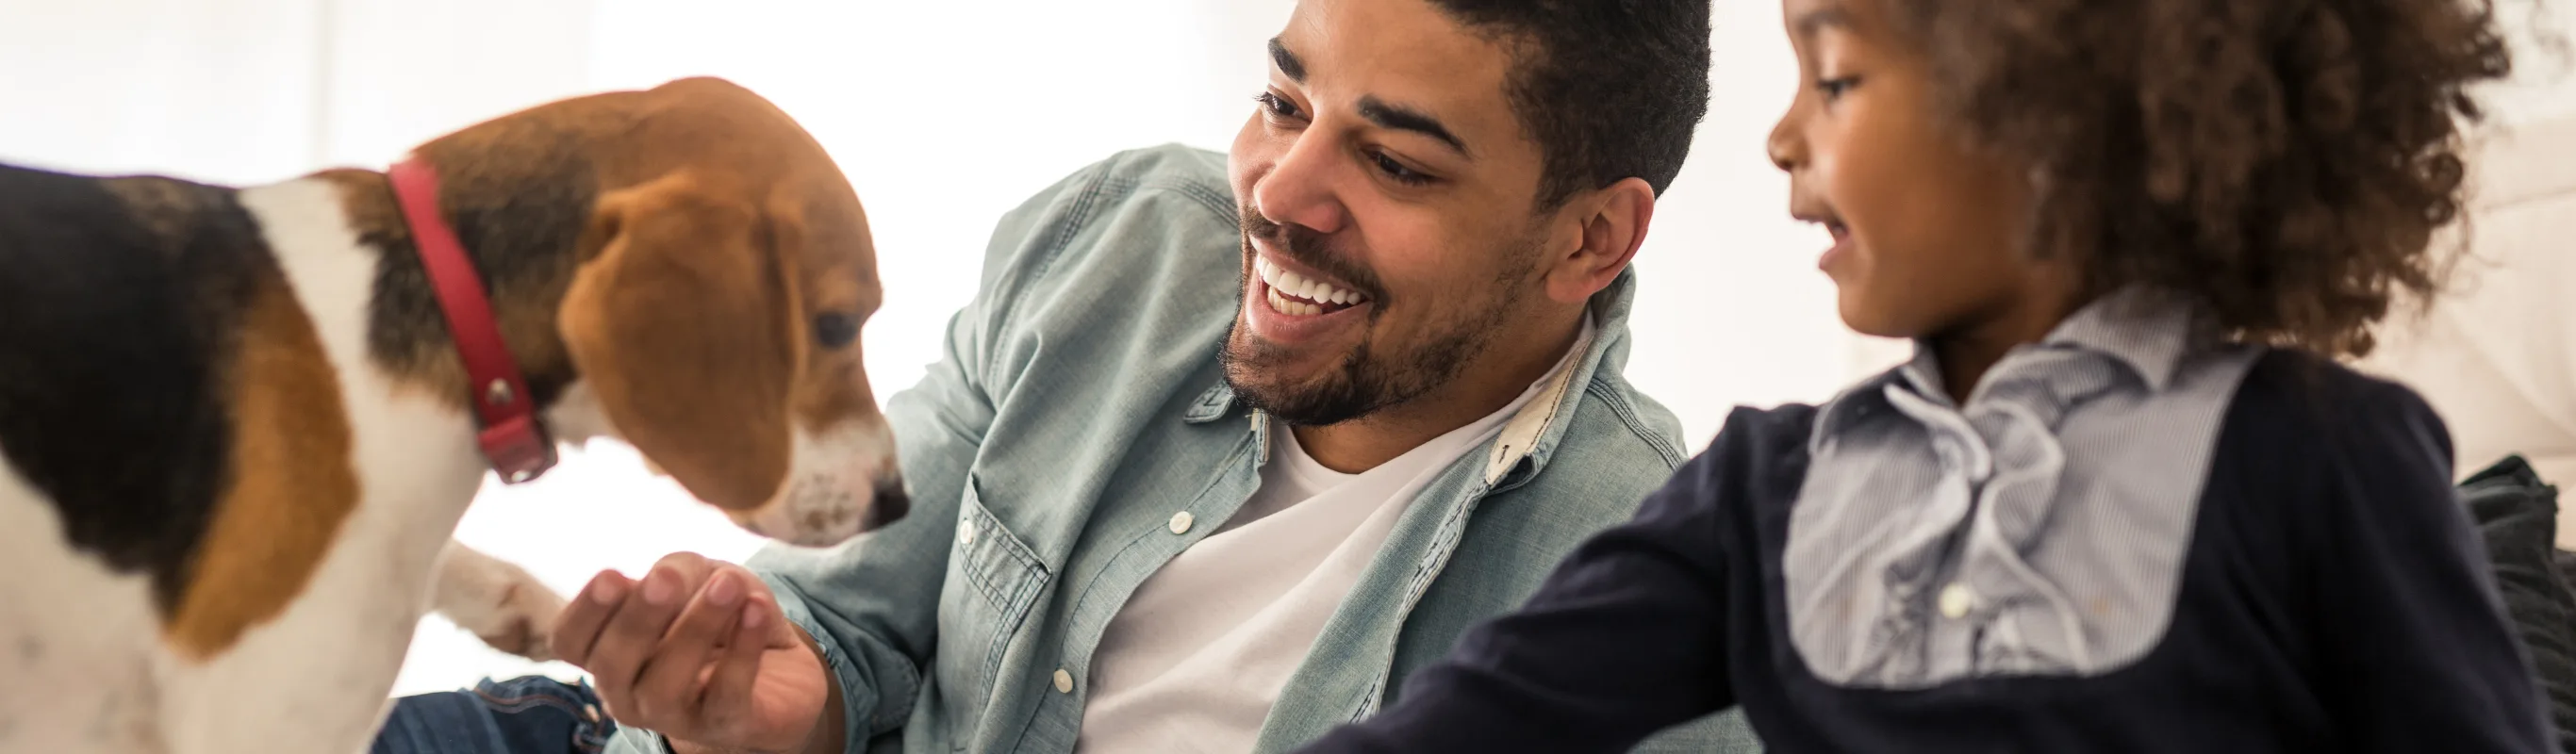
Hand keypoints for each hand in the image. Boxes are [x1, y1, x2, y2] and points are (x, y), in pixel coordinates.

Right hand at [551, 553, 841, 753]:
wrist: (785, 670)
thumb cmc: (721, 618)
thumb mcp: (696, 579)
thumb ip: (677, 572)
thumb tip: (665, 576)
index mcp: (608, 653)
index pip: (570, 642)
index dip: (585, 612)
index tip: (613, 575)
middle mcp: (628, 693)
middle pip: (612, 664)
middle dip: (638, 618)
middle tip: (667, 577)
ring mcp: (674, 717)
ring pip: (666, 685)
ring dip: (696, 627)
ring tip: (728, 585)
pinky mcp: (724, 726)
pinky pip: (726, 694)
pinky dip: (742, 650)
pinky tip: (756, 609)